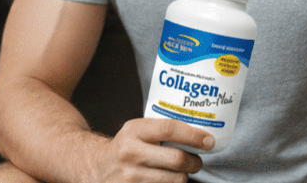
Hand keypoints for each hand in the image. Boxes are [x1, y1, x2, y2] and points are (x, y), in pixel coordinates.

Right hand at [90, 118, 210, 182]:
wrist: (97, 168)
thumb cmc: (125, 147)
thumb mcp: (136, 131)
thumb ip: (161, 130)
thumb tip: (200, 134)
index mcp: (133, 131)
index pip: (169, 129)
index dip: (194, 135)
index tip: (208, 140)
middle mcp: (131, 153)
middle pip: (177, 159)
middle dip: (195, 162)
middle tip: (197, 160)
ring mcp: (131, 177)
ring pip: (176, 180)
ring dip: (184, 177)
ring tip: (180, 171)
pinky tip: (166, 180)